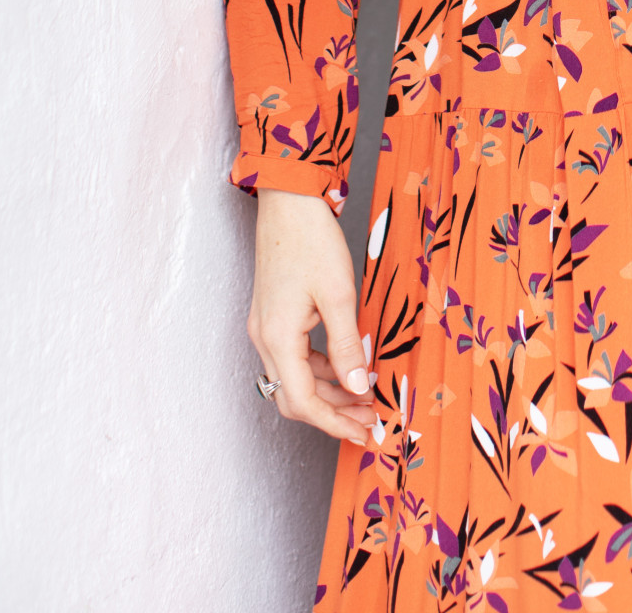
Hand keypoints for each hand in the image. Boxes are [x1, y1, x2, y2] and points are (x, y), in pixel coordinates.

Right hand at [248, 188, 377, 444]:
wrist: (288, 201)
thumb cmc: (311, 240)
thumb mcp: (338, 294)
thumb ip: (347, 345)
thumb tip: (357, 387)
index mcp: (276, 338)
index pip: (301, 402)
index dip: (332, 422)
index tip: (362, 431)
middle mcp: (264, 338)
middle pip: (294, 397)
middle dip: (331, 414)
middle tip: (366, 421)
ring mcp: (265, 327)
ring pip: (294, 378)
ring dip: (328, 392)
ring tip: (363, 397)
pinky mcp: (273, 316)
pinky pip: (295, 356)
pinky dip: (320, 368)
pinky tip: (347, 367)